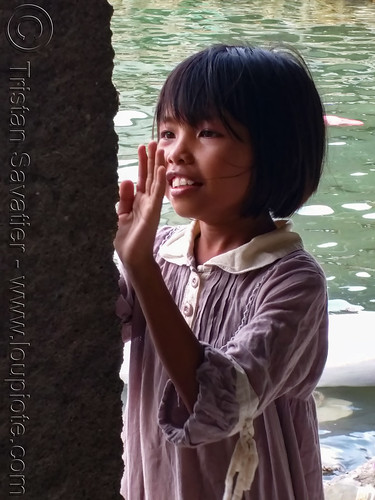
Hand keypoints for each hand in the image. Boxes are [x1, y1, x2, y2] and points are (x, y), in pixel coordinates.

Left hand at [114, 141, 165, 268]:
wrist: (132, 257)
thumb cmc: (128, 239)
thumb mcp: (121, 215)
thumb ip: (124, 198)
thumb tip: (125, 179)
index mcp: (139, 201)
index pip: (142, 178)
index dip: (143, 162)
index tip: (143, 147)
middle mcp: (147, 201)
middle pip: (150, 176)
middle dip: (151, 158)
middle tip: (154, 141)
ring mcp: (151, 206)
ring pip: (155, 181)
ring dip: (158, 165)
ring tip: (160, 148)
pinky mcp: (152, 212)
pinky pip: (157, 194)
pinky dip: (159, 181)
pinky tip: (161, 168)